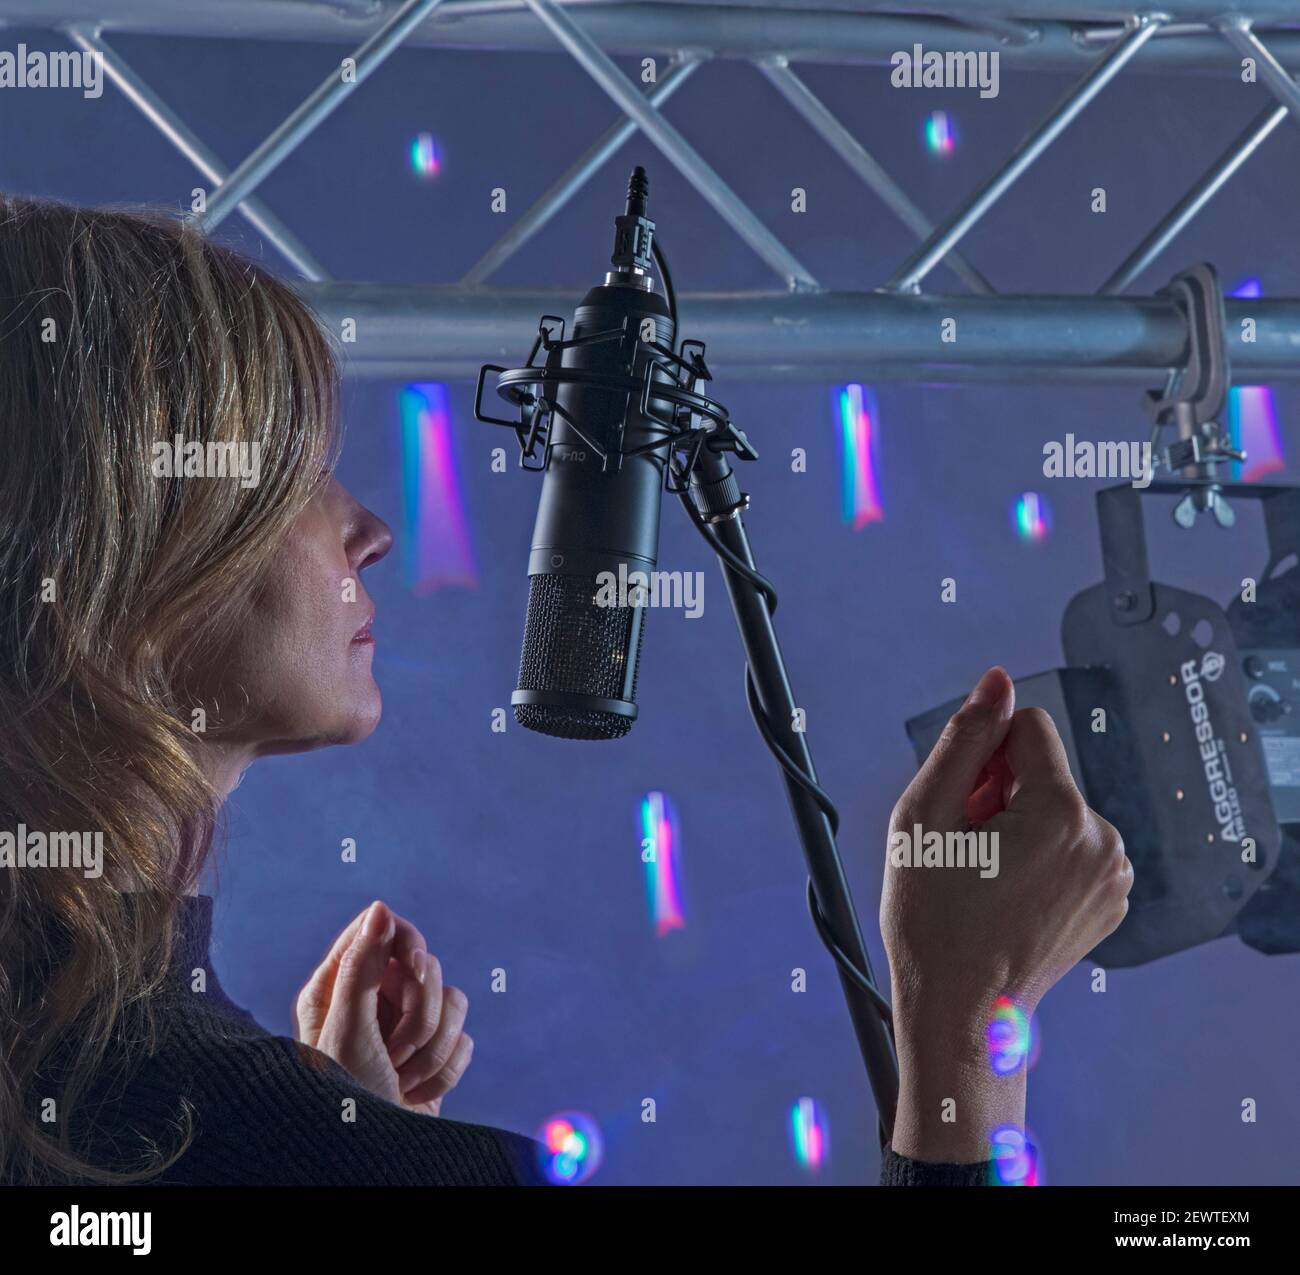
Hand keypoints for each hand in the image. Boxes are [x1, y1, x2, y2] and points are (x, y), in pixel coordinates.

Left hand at [292, 900, 473, 1115]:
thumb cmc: (342, 1093)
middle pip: (426, 967)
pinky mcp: (434, 1055)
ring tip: (399, 1078)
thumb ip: (362, 966)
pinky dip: (443, 1071)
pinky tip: (413, 1093)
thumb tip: (381, 907)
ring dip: (430, 1049)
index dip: (407, 943)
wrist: (367, 1157)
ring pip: (453, 1003)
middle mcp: (374, 1001)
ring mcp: (406, 1028)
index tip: (412, 963)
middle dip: (418, 1013)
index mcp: (339, 985)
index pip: (384, 930)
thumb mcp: (346, 1027)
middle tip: (394, 1048)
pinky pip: (465, 1040)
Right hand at [880, 666, 1132, 1161]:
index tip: (963, 807)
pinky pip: (1072, 845)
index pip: (1027, 727)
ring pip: (1056, 807)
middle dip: (1001, 795)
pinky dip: (1040, 858)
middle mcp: (1104, 840)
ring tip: (985, 878)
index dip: (983, 758)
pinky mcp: (1110, 900)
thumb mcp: (925, 816)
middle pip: (1043, 770)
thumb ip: (964, 739)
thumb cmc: (932, 921)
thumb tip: (995, 681)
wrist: (962, 1013)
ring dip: (1018, 827)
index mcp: (1062, 814)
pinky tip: (1007, 895)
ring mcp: (1114, 875)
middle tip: (966, 852)